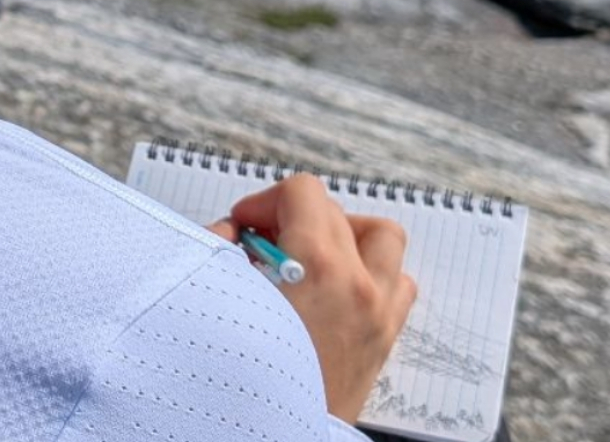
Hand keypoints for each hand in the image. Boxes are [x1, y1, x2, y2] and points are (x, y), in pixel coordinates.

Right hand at [208, 175, 416, 422]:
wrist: (264, 441)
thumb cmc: (240, 382)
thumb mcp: (212, 298)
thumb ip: (218, 248)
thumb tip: (234, 234)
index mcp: (317, 268)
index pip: (304, 193)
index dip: (265, 202)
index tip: (244, 227)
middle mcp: (358, 288)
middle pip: (337, 212)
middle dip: (294, 220)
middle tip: (261, 247)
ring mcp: (377, 317)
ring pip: (383, 241)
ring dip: (345, 238)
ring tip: (309, 260)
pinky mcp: (381, 345)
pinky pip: (397, 287)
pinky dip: (371, 276)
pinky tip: (333, 294)